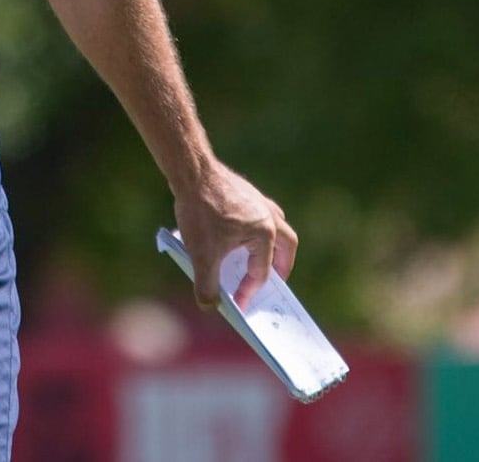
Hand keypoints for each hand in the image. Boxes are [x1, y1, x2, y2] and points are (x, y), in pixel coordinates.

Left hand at [173, 161, 296, 310]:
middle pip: (287, 245)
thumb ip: (207, 285)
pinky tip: (238, 235)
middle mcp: (269, 216)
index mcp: (265, 233)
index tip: (239, 304)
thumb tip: (210, 306)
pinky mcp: (246, 192)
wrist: (190, 172)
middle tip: (273, 283)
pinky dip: (257, 229)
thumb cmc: (199, 211)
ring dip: (273, 245)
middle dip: (282, 267)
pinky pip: (261, 215)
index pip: (262, 271)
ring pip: (277, 227)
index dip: (249, 291)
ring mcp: (259, 201)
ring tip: (258, 260)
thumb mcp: (201, 254)